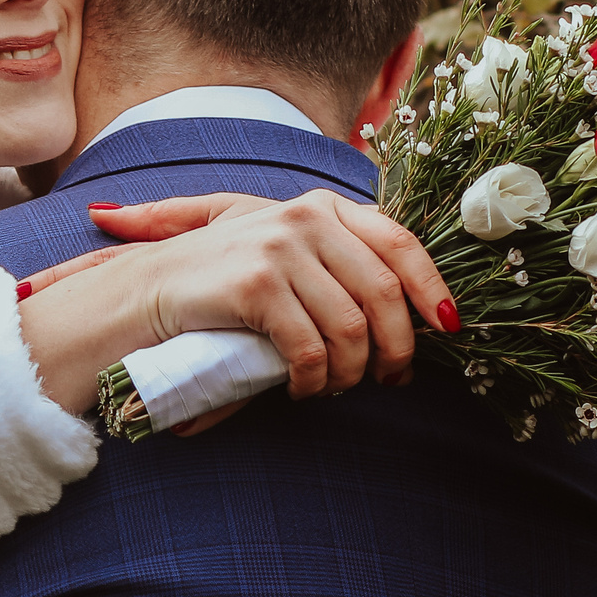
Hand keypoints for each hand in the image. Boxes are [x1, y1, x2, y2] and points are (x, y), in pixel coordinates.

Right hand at [81, 190, 454, 397]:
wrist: (148, 289)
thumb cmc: (223, 280)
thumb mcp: (285, 252)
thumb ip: (341, 259)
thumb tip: (417, 308)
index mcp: (324, 207)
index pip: (401, 243)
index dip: (433, 289)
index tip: (448, 327)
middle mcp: (307, 218)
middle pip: (384, 294)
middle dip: (395, 348)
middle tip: (387, 379)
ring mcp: (281, 249)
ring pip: (351, 328)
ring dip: (349, 372)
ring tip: (333, 386)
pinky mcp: (257, 286)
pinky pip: (309, 348)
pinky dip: (313, 380)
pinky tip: (302, 389)